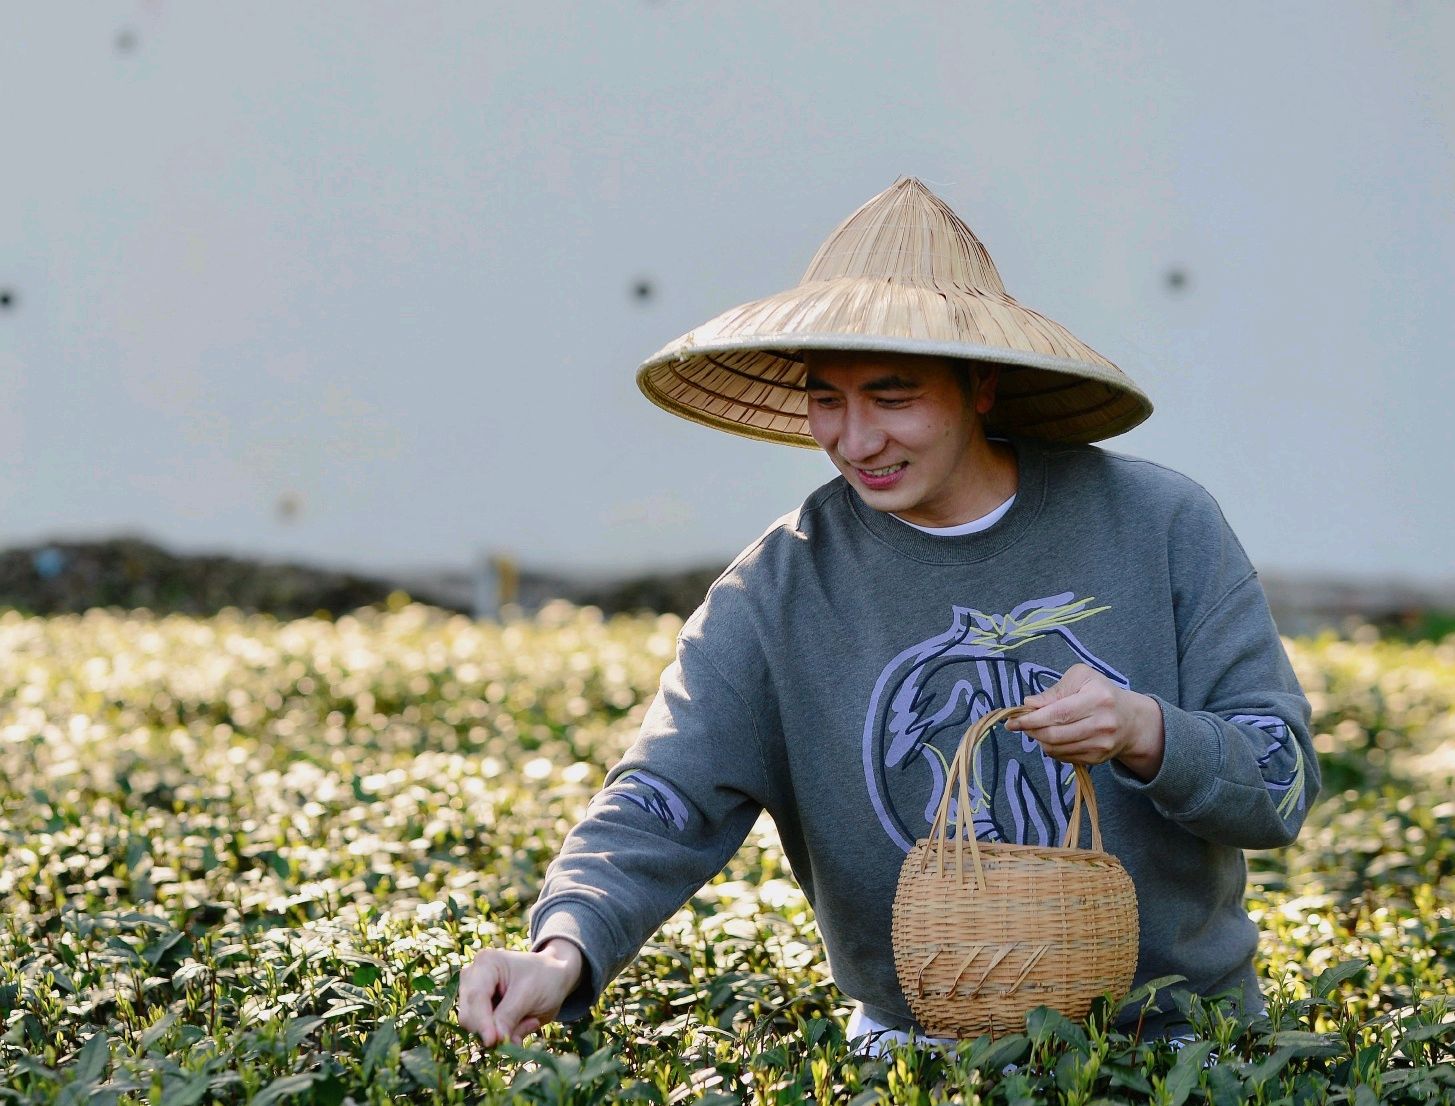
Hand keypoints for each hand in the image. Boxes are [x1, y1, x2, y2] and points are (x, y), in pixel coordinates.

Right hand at [456, 938, 582, 1046]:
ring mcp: (474, 996)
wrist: (555, 977)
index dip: (481, 1021)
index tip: (492, 1041)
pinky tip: (526, 1022)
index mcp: (485, 963)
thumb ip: (509, 1016)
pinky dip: (506, 1035)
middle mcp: (473, 978)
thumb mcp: (530, 994)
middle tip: (526, 1027)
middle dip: (494, 1030)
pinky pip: (487, 1034)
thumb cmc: (545, 977)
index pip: (475, 997)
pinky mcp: (481, 1013)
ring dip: (503, 1033)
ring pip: (476, 1029)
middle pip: (469, 1015)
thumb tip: (493, 1041)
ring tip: (530, 1021)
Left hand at [1006, 664, 1164, 779]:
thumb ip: (1055, 690)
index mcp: (1097, 699)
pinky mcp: (1098, 759)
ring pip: (1057, 748)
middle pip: (1055, 734)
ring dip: (1039, 740)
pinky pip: (1064, 757)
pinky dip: (1051, 749)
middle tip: (1019, 725)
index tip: (1012, 721)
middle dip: (1031, 731)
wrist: (1131, 720)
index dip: (1032, 719)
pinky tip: (1051, 738)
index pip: (1058, 713)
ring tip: (1036, 729)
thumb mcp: (1081, 678)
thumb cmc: (1101, 693)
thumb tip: (1030, 704)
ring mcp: (1101, 745)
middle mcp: (1102, 724)